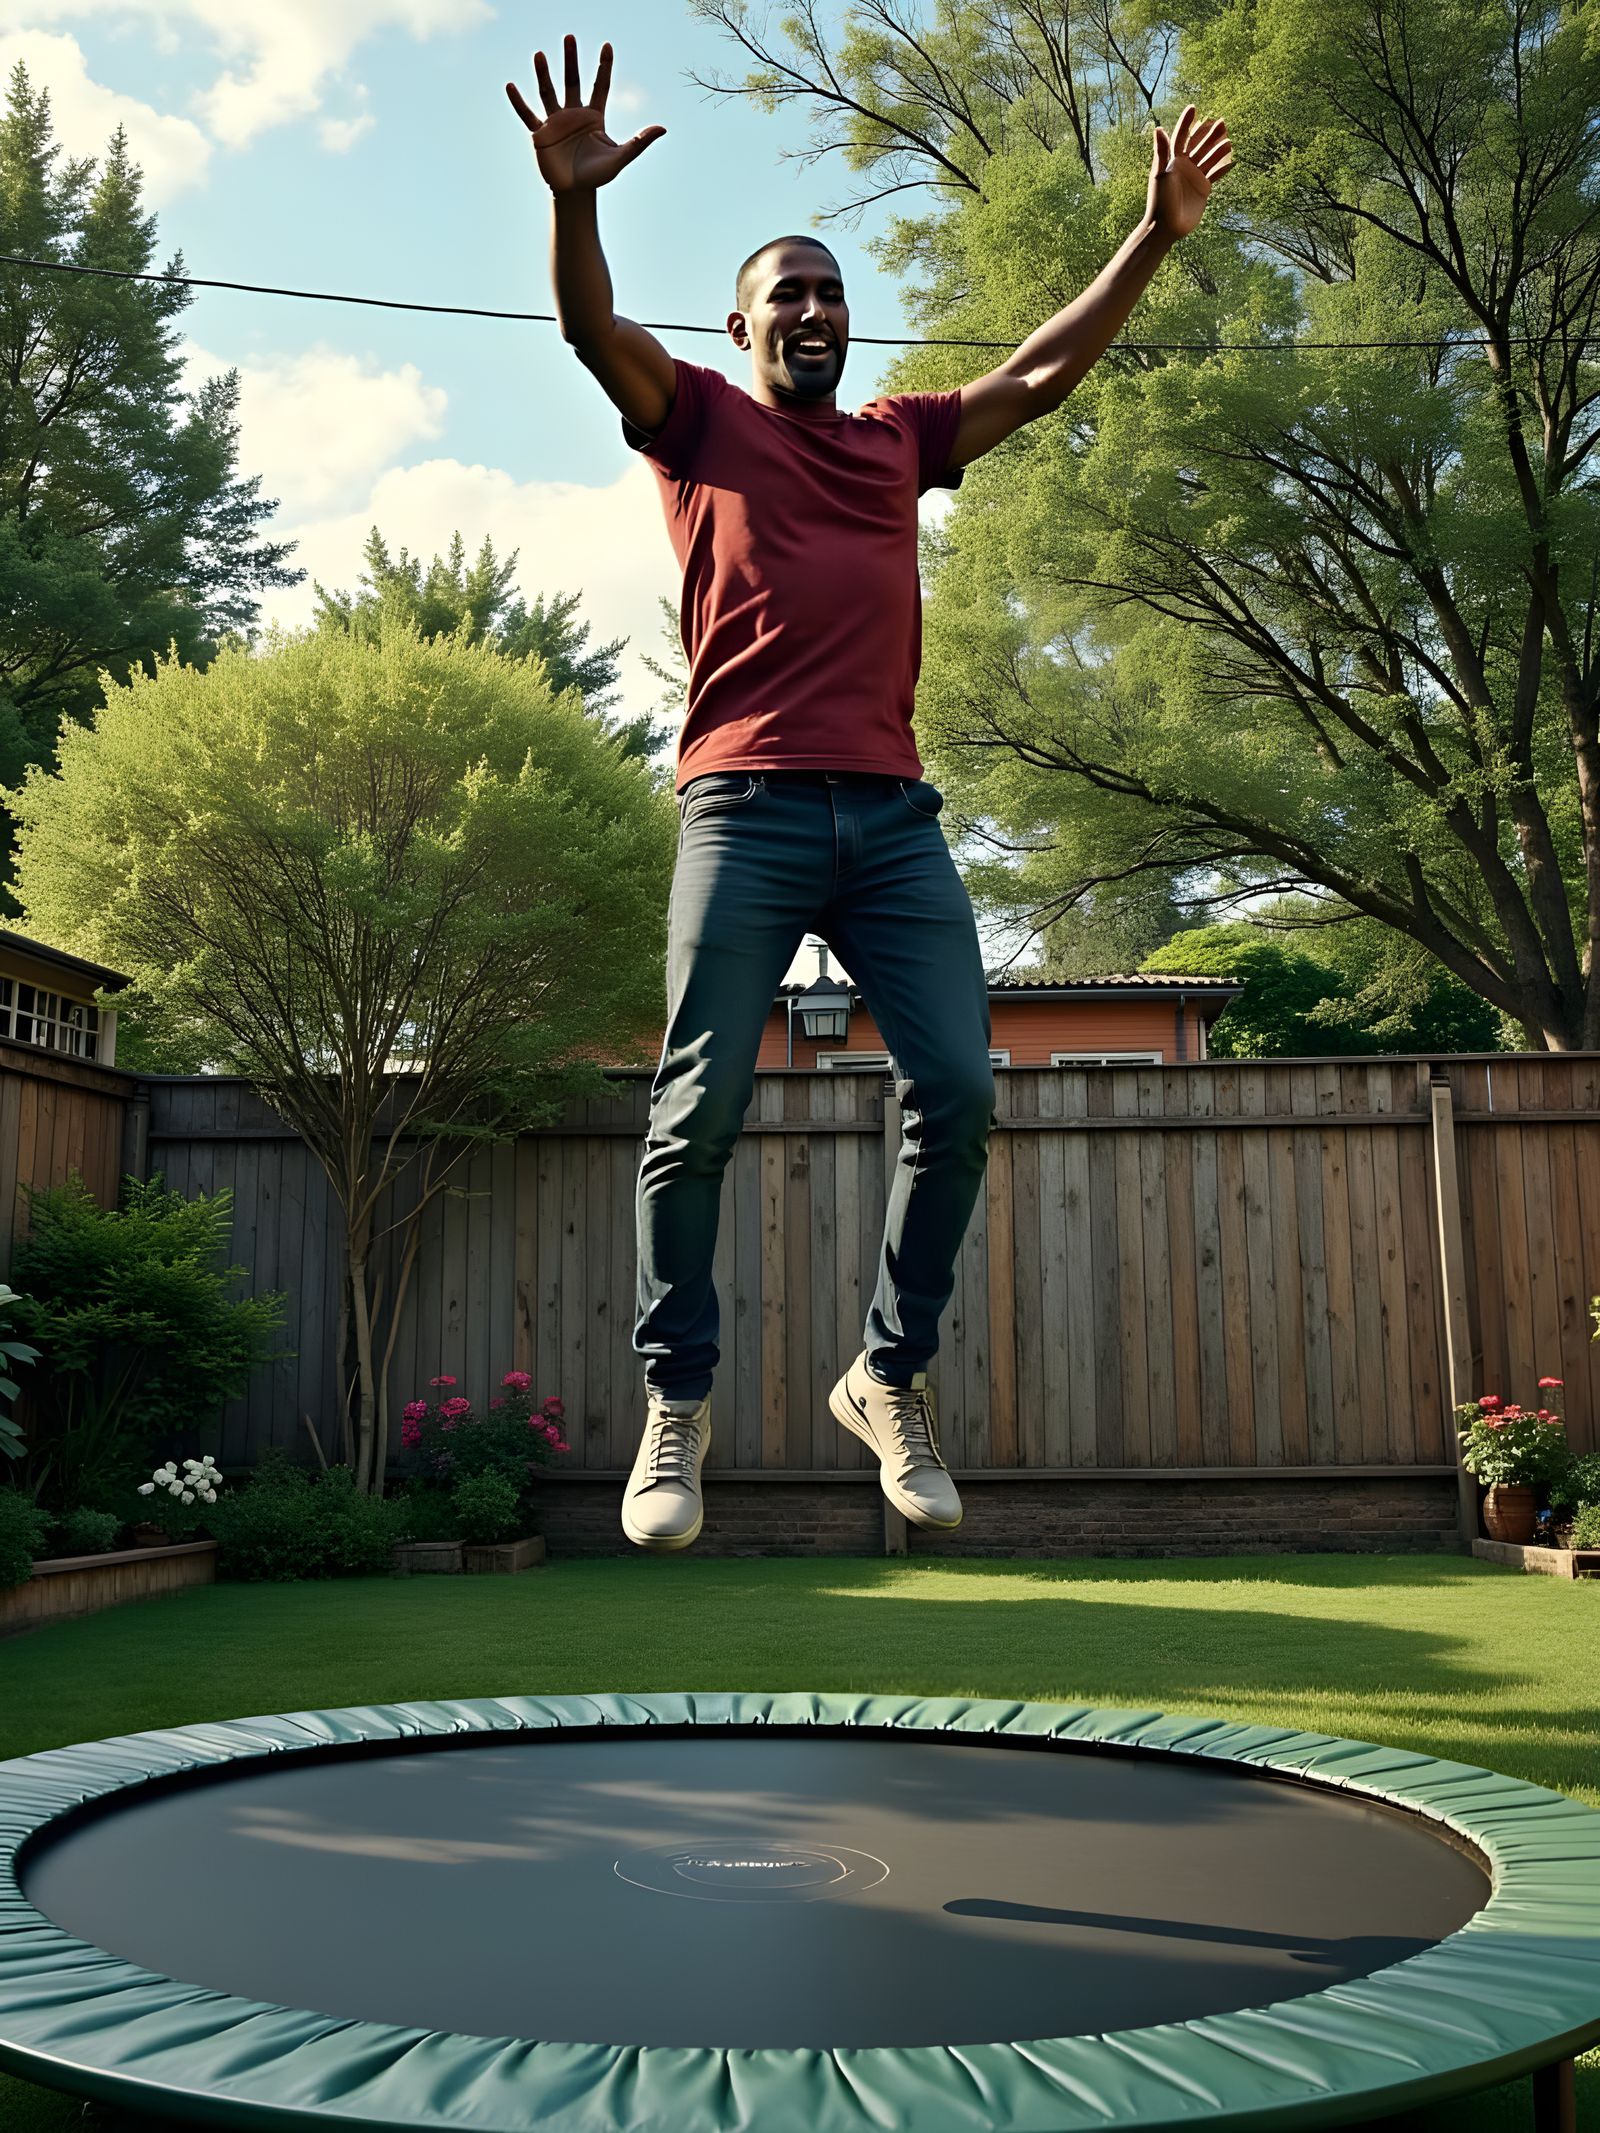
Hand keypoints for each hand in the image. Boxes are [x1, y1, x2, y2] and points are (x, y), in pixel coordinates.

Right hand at [506, 35, 664, 194]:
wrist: (575, 193)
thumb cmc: (598, 175)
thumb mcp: (621, 157)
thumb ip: (640, 142)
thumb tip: (663, 128)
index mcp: (594, 117)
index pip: (600, 86)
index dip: (604, 66)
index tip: (607, 45)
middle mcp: (574, 115)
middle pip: (573, 81)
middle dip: (571, 59)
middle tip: (569, 37)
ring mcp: (556, 122)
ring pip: (549, 92)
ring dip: (544, 74)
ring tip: (539, 54)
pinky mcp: (541, 134)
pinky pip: (528, 115)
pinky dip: (519, 102)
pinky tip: (511, 86)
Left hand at [1146, 105, 1232, 240]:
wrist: (1166, 226)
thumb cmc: (1160, 200)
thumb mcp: (1160, 174)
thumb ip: (1161, 151)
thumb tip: (1158, 128)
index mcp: (1173, 160)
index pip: (1181, 136)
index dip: (1187, 122)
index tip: (1194, 107)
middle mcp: (1184, 166)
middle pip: (1199, 145)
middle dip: (1209, 134)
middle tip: (1222, 122)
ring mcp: (1194, 177)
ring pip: (1209, 158)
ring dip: (1218, 148)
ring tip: (1229, 139)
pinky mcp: (1202, 189)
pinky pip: (1215, 174)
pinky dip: (1223, 167)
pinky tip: (1232, 160)